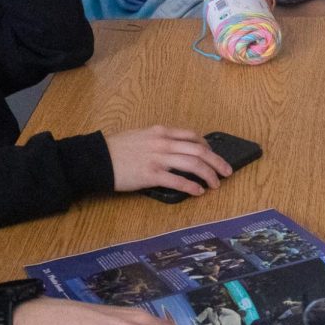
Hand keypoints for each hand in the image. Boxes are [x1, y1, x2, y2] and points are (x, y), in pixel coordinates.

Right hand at [104, 126, 231, 194]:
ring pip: (193, 164)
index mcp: (161, 132)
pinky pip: (178, 180)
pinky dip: (192, 186)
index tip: (213, 155)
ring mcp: (158, 158)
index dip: (207, 147)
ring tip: (215, 184)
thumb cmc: (116, 148)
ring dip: (209, 175)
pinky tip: (198, 192)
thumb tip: (175, 148)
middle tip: (227, 172)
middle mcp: (163, 143)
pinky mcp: (151, 175)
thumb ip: (159, 140)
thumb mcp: (140, 135)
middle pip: (199, 151)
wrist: (98, 159)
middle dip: (217, 162)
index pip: (192, 136)